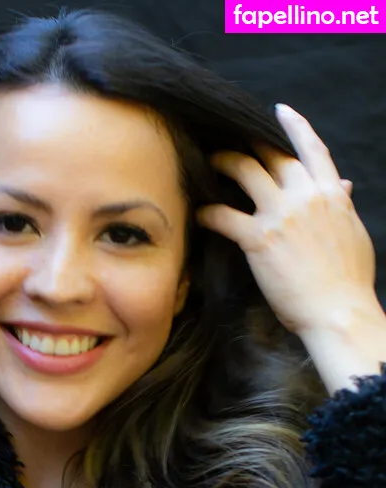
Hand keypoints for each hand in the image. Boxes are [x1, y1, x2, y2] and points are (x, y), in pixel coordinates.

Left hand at [194, 104, 377, 339]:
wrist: (338, 311)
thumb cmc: (347, 281)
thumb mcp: (353, 234)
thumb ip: (343, 206)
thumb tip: (343, 185)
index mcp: (331, 194)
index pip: (312, 149)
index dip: (294, 126)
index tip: (280, 111)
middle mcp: (306, 196)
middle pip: (271, 154)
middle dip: (248, 144)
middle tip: (227, 142)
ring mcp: (282, 215)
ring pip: (245, 171)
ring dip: (222, 163)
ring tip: (206, 164)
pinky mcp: (259, 239)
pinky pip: (224, 215)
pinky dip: (208, 211)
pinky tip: (198, 212)